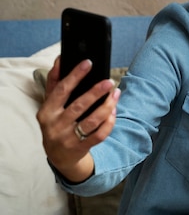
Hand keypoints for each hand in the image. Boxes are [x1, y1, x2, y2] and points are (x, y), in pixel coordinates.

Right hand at [36, 56, 118, 182]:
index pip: (61, 90)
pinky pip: (99, 134)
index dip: (75, 75)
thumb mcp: (50, 105)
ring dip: (107, 106)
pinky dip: (109, 122)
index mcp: (46, 111)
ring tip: (116, 94)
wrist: (58, 155)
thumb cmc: (56, 123)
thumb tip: (60, 59)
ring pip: (92, 121)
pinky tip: (113, 111)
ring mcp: (68, 138)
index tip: (88, 63)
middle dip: (96, 92)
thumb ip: (54, 83)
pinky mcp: (81, 147)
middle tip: (109, 81)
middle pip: (79, 105)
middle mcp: (55, 125)